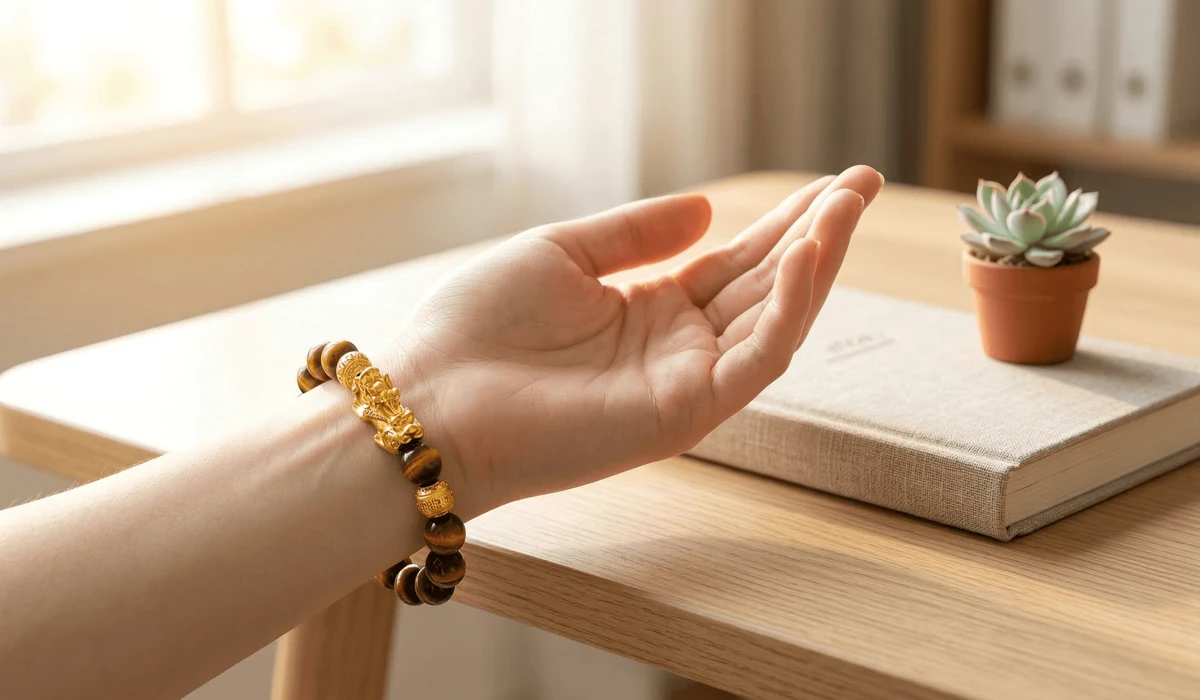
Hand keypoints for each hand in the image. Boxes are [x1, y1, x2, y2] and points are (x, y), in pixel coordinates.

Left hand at [383, 166, 883, 515]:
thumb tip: (708, 208)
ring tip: (846, 204)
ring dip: (816, 263)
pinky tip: (806, 257)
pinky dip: (788, 309)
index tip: (829, 183)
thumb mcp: (563, 254)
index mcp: (647, 311)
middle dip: (819, 234)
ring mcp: (685, 383)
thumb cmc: (478, 328)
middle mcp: (676, 349)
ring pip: (776, 321)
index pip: (735, 263)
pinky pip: (757, 360)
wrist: (431, 402)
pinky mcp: (685, 413)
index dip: (783, 222)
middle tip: (865, 179)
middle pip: (767, 286)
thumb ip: (637, 234)